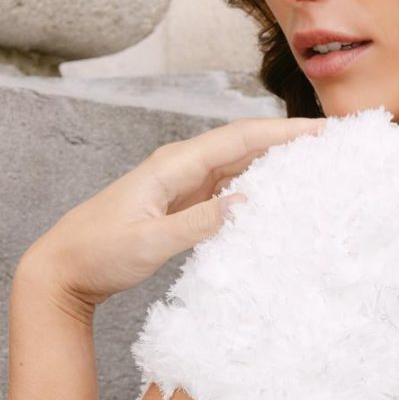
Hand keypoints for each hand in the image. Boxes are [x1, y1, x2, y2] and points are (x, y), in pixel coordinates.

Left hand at [17, 116, 326, 316]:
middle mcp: (181, 169)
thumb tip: (245, 204)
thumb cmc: (99, 254)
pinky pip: (228, 189)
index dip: (282, 133)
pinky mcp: (185, 206)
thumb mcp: (148, 243)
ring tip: (316, 162)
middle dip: (288, 140)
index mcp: (173, 167)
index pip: (238, 140)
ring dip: (276, 161)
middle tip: (331, 143)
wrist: (66, 269)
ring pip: (239, 165)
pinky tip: (278, 194)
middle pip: (244, 145)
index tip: (320, 131)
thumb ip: (196, 224)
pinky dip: (256, 186)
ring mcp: (183, 186)